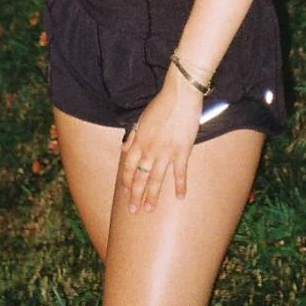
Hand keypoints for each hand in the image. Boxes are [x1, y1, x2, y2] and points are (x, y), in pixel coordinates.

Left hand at [120, 71, 203, 212]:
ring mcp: (166, 152)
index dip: (125, 180)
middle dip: (135, 194)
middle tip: (133, 210)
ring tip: (148, 209)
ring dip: (152, 195)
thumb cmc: (161, 104)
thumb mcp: (142, 118)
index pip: (128, 165)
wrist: (180, 96)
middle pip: (139, 176)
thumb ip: (133, 135)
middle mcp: (150, 150)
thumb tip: (124, 148)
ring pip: (156, 179)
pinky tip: (180, 197)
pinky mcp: (182, 151)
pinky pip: (180, 173)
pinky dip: (180, 185)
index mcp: (139, 141)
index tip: (124, 191)